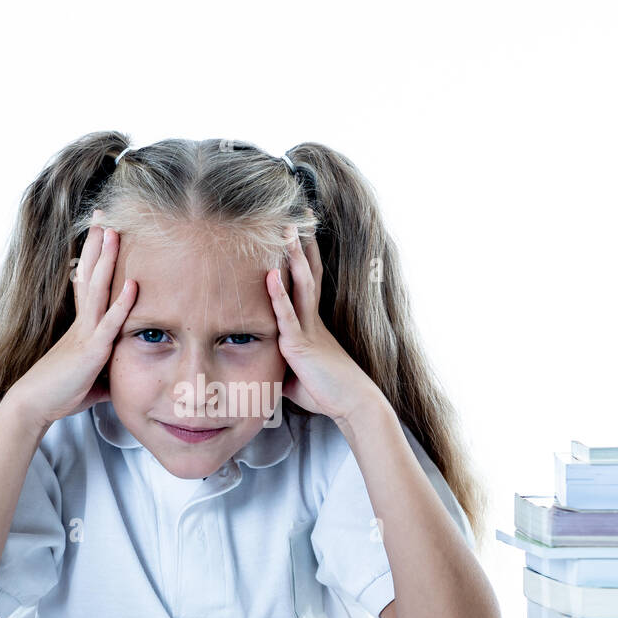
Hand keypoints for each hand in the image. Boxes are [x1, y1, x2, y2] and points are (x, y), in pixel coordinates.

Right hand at [7, 210, 136, 428]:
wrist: (35, 405)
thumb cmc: (62, 392)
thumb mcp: (94, 379)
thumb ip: (110, 371)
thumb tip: (125, 375)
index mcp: (82, 325)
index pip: (88, 282)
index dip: (94, 256)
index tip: (100, 230)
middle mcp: (82, 322)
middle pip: (90, 274)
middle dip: (98, 243)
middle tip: (104, 213)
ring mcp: (85, 333)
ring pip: (97, 289)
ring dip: (106, 260)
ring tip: (114, 231)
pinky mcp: (90, 350)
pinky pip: (109, 323)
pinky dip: (122, 303)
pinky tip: (132, 284)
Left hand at [266, 224, 382, 423]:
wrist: (352, 405)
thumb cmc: (327, 391)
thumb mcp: (297, 373)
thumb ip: (281, 359)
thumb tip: (264, 360)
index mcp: (311, 322)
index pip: (307, 281)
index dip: (304, 254)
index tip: (300, 230)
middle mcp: (312, 319)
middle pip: (307, 272)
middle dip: (301, 243)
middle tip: (298, 213)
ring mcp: (308, 329)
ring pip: (300, 285)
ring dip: (292, 256)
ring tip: (284, 228)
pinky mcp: (302, 345)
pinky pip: (288, 317)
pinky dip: (278, 295)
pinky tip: (271, 275)